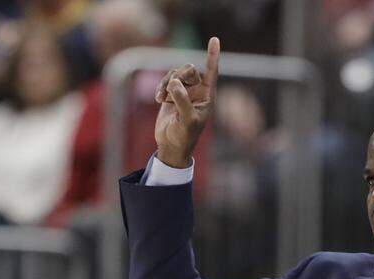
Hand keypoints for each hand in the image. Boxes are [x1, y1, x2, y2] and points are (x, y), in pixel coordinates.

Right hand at [153, 37, 219, 168]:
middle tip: (170, 89)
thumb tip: (175, 82)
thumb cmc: (184, 136)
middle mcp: (198, 91)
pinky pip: (167, 80)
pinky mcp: (172, 93)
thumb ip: (182, 101)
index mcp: (208, 96)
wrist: (171, 145)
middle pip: (190, 70)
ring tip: (161, 97)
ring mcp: (185, 91)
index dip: (213, 55)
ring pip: (176, 73)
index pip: (212, 71)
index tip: (214, 39)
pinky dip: (161, 87)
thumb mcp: (186, 121)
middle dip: (179, 76)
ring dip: (167, 82)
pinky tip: (158, 99)